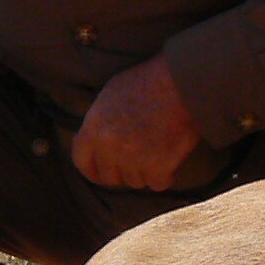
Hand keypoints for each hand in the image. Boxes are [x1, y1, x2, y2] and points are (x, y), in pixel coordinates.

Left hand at [71, 55, 213, 190]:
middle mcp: (109, 146)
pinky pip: (158, 183)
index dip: (93, 170)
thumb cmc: (150, 81)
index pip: (82, 161)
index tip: (103, 173)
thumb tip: (97, 142)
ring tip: (159, 147)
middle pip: (110, 177)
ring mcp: (133, 158)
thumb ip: (101, 122)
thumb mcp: (112, 94)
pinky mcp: (157, 167)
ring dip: (147, 171)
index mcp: (93, 126)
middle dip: (124, 172)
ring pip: (136, 181)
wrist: (183, 81)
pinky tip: (172, 156)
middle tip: (139, 159)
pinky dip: (167, 174)